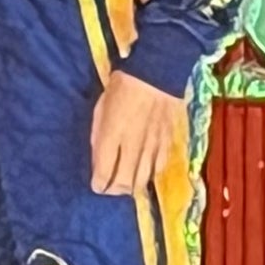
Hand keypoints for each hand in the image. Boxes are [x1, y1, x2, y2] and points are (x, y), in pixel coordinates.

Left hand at [90, 68, 185, 196]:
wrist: (156, 74)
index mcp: (111, 135)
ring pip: (143, 180)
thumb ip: (98, 136)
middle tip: (110, 188)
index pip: (103, 173)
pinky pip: (159, 168)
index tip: (96, 185)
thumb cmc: (122, 87)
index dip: (99, 184)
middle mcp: (132, 146)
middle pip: (124, 183)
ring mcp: (152, 146)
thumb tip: (98, 159)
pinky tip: (144, 173)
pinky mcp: (167, 143)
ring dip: (132, 186)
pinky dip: (150, 175)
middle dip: (114, 191)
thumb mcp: (100, 108)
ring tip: (126, 184)